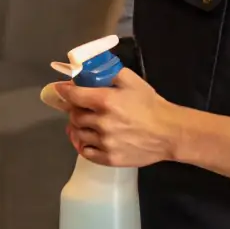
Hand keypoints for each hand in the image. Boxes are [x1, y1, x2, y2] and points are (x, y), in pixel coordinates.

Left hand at [56, 69, 178, 167]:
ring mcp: (104, 143)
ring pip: (78, 133)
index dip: (64, 91)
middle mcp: (101, 122)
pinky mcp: (109, 158)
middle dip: (74, 109)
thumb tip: (89, 70)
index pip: (74, 95)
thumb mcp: (131, 80)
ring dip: (78, 126)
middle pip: (74, 115)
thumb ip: (109, 72)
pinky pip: (85, 151)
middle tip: (80, 106)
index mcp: (106, 101)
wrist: (169, 133)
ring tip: (85, 122)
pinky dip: (83, 144)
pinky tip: (88, 138)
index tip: (60, 89)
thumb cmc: (150, 104)